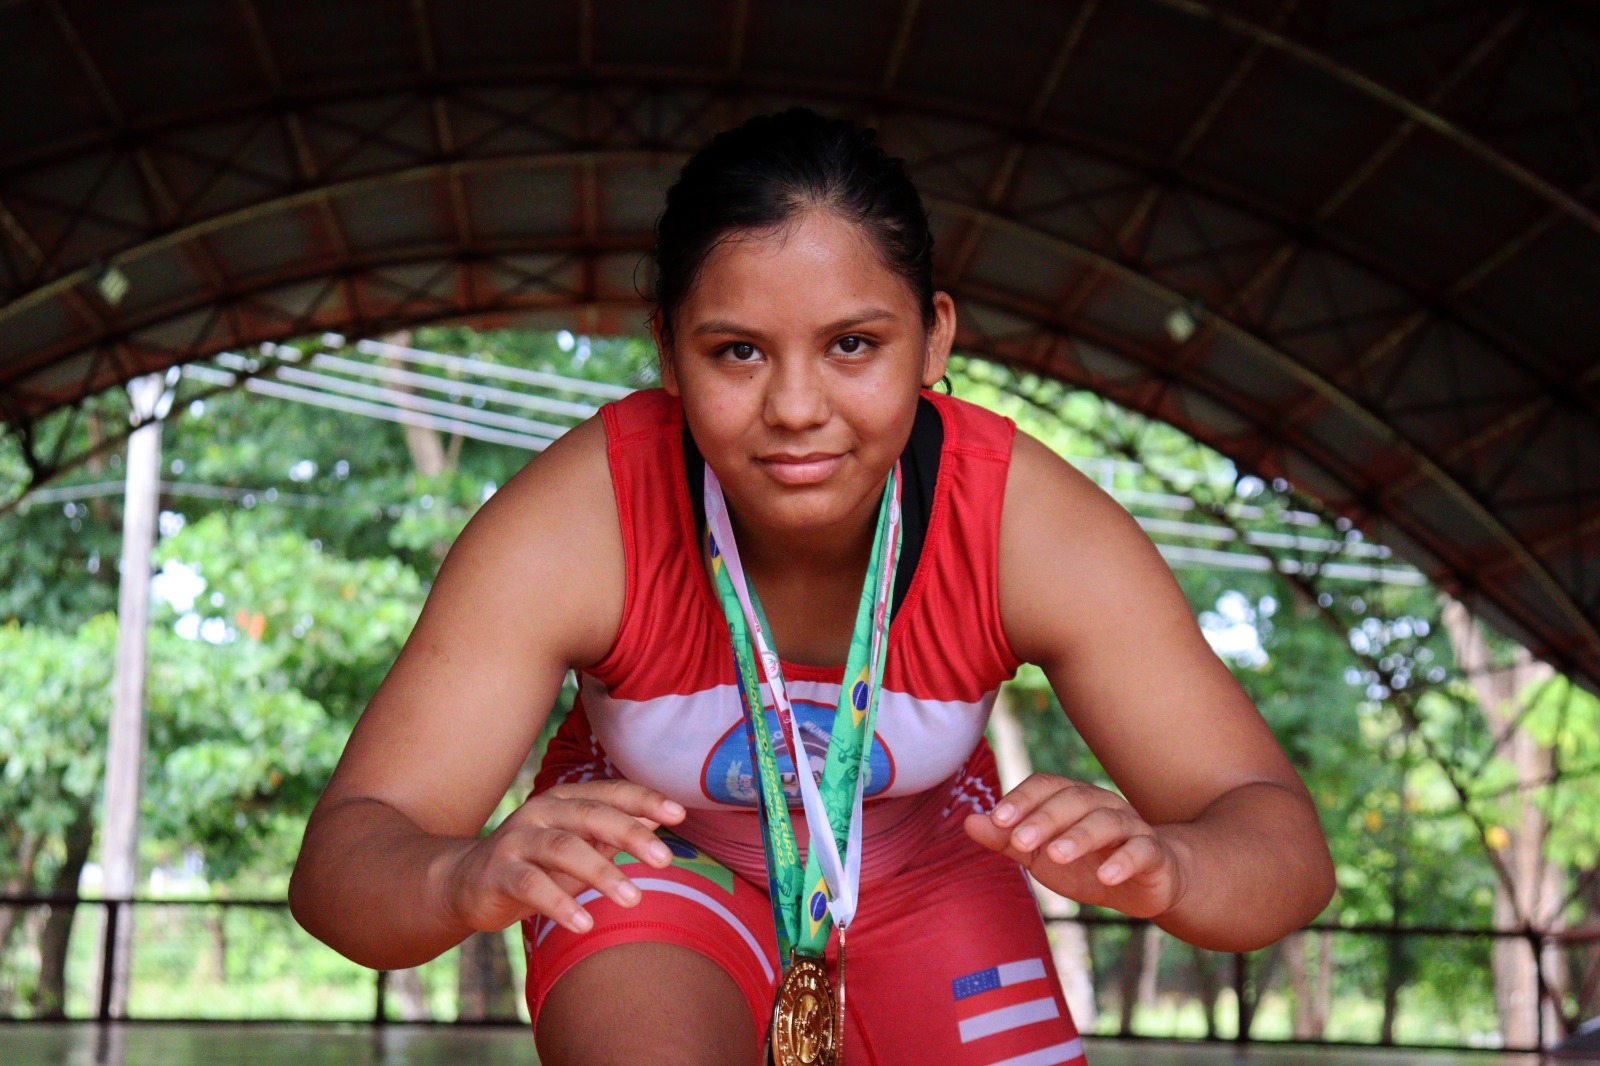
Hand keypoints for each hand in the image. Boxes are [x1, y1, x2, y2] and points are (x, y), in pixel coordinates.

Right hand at [440, 779, 685, 934]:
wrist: (464, 882)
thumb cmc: (534, 863)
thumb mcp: (577, 845)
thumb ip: (613, 834)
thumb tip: (661, 818)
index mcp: (565, 799)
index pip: (610, 793)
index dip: (644, 799)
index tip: (680, 813)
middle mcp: (542, 811)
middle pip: (591, 815)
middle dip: (630, 834)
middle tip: (665, 858)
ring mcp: (517, 840)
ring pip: (564, 849)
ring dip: (601, 873)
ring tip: (633, 898)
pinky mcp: (498, 872)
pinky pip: (531, 885)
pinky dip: (560, 903)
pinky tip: (584, 923)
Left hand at [963, 773, 1186, 919]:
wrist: (1144, 885)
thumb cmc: (1087, 864)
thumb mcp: (1041, 856)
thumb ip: (1007, 840)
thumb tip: (969, 822)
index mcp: (1072, 799)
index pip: (1045, 786)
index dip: (1021, 799)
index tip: (997, 820)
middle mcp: (1102, 804)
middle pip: (1073, 799)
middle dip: (1044, 818)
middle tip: (1019, 841)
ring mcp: (1131, 827)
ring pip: (1107, 821)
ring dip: (1080, 836)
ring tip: (1056, 855)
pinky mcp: (1154, 854)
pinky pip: (1142, 851)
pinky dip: (1124, 861)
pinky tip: (1107, 876)